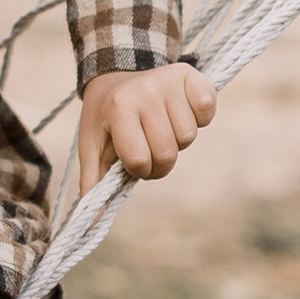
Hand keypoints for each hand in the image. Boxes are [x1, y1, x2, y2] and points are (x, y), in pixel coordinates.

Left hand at [77, 62, 216, 189]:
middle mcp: (143, 91)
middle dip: (160, 161)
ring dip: (177, 139)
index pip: (139, 160)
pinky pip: (208, 108)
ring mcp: (167, 81)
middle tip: (150, 145)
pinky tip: (181, 110)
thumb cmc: (105, 118)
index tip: (132, 157)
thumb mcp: (93, 146)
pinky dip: (200, 116)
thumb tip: (91, 224)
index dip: (138, 168)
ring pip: (189, 136)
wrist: (116, 75)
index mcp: (117, 109)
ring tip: (161, 124)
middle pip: (168, 153)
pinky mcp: (189, 74)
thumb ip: (94, 184)